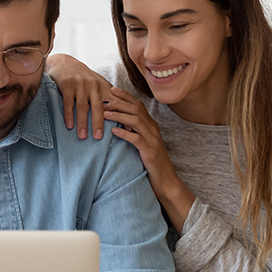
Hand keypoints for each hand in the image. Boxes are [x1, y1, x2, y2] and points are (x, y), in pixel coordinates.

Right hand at [45, 53, 113, 139]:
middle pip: (97, 107)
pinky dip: (69, 115)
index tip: (121, 130)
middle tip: (98, 137)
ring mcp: (80, 85)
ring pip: (82, 106)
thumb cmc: (84, 77)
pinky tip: (69, 125)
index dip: (117, 116)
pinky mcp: (67, 85)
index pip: (112, 103)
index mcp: (104, 87)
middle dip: (98, 123)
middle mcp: (93, 85)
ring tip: (82, 136)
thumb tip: (122, 115)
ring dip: (82, 122)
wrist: (65, 63)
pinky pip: (68, 103)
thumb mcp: (99, 84)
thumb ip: (109, 97)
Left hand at [104, 87, 194, 232]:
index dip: (126, 96)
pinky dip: (125, 133)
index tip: (112, 89)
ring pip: (136, 121)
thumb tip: (120, 121)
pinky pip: (136, 139)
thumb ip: (134, 131)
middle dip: (120, 102)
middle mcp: (153, 130)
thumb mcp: (142, 143)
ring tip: (104, 114)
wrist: (166, 181)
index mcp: (151, 126)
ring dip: (119, 115)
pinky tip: (113, 131)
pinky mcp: (150, 152)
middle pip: (136, 109)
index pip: (138, 105)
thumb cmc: (151, 163)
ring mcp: (152, 140)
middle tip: (105, 99)